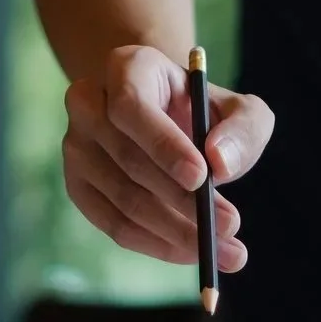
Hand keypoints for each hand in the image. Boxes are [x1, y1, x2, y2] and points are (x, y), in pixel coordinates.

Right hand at [61, 45, 272, 267]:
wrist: (168, 121)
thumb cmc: (205, 114)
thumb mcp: (240, 110)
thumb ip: (244, 129)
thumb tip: (220, 164)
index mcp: (126, 69)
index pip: (130, 106)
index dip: (163, 144)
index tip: (202, 177)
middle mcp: (88, 103)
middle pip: (128, 159)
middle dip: (183, 200)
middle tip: (229, 226)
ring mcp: (76, 147)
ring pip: (123, 199)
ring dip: (176, 231)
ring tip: (224, 248)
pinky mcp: (78, 186)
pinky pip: (114, 225)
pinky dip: (156, 244)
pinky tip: (190, 252)